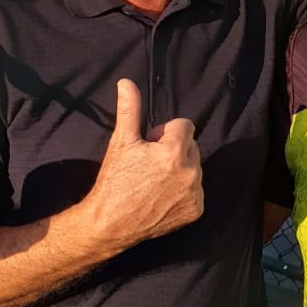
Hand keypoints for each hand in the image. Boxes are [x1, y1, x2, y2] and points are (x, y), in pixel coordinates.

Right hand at [84, 79, 203, 251]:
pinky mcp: (195, 210)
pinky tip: (162, 196)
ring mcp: (194, 194)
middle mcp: (190, 172)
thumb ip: (129, 109)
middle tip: (149, 164)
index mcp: (174, 151)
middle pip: (191, 146)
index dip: (164, 133)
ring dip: (180, 169)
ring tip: (154, 181)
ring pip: (194, 167)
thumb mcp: (121, 142)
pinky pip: (196, 190)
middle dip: (174, 149)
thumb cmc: (115, 181)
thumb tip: (126, 83)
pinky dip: (183, 191)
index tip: (150, 145)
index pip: (184, 125)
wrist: (111, 223)